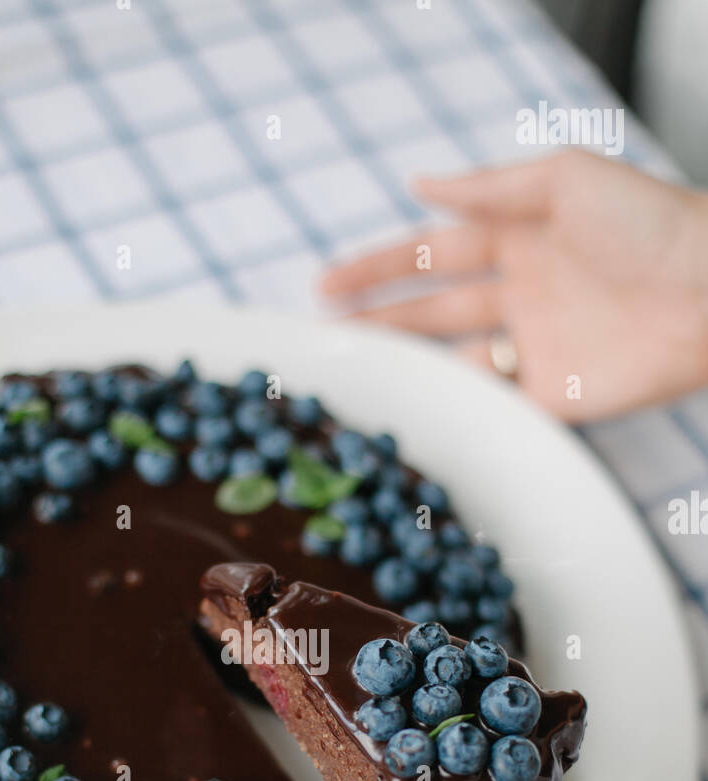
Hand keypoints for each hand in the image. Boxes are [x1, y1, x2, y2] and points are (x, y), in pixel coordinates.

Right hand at [320, 151, 707, 422]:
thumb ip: (488, 188)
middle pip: (431, 312)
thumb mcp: (563, 180)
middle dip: (376, 320)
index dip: (377, 267)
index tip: (327, 282)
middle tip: (324, 334)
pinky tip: (414, 408)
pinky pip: (492, 403)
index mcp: (518, 238)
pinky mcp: (554, 396)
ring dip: (405, 365)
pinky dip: (453, 405)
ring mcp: (534, 348)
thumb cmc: (649, 222)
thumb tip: (419, 184)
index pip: (430, 254)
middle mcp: (519, 295)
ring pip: (452, 359)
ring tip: (354, 371)